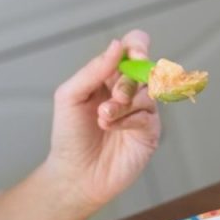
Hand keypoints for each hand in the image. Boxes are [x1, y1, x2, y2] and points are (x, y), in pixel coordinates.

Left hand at [46, 29, 160, 209]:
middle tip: (113, 96)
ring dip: (123, 103)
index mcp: (111, 75)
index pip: (133, 48)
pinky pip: (148, 115)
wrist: (74, 174)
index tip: (134, 55)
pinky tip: (111, 127)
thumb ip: (94, 69)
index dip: (138, 46)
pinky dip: (128, 119)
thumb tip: (117, 45)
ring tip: (103, 117)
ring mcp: (142, 110)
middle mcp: (130, 90)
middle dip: (128, 81)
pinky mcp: (150, 131)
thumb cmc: (69, 135)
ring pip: (148, 92)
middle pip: (145, 68)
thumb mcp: (70, 95)